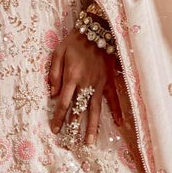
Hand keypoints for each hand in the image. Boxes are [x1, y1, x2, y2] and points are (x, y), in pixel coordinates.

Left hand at [49, 27, 121, 145]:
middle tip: (72, 143)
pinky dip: (117, 111)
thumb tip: (52, 94)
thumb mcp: (58, 53)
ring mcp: (99, 84)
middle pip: (79, 110)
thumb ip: (54, 74)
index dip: (58, 117)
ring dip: (92, 126)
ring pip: (95, 109)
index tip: (55, 130)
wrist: (97, 29)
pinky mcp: (109, 81)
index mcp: (71, 77)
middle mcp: (86, 84)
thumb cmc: (74, 41)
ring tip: (90, 141)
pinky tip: (119, 124)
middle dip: (75, 127)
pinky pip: (113, 99)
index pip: (62, 103)